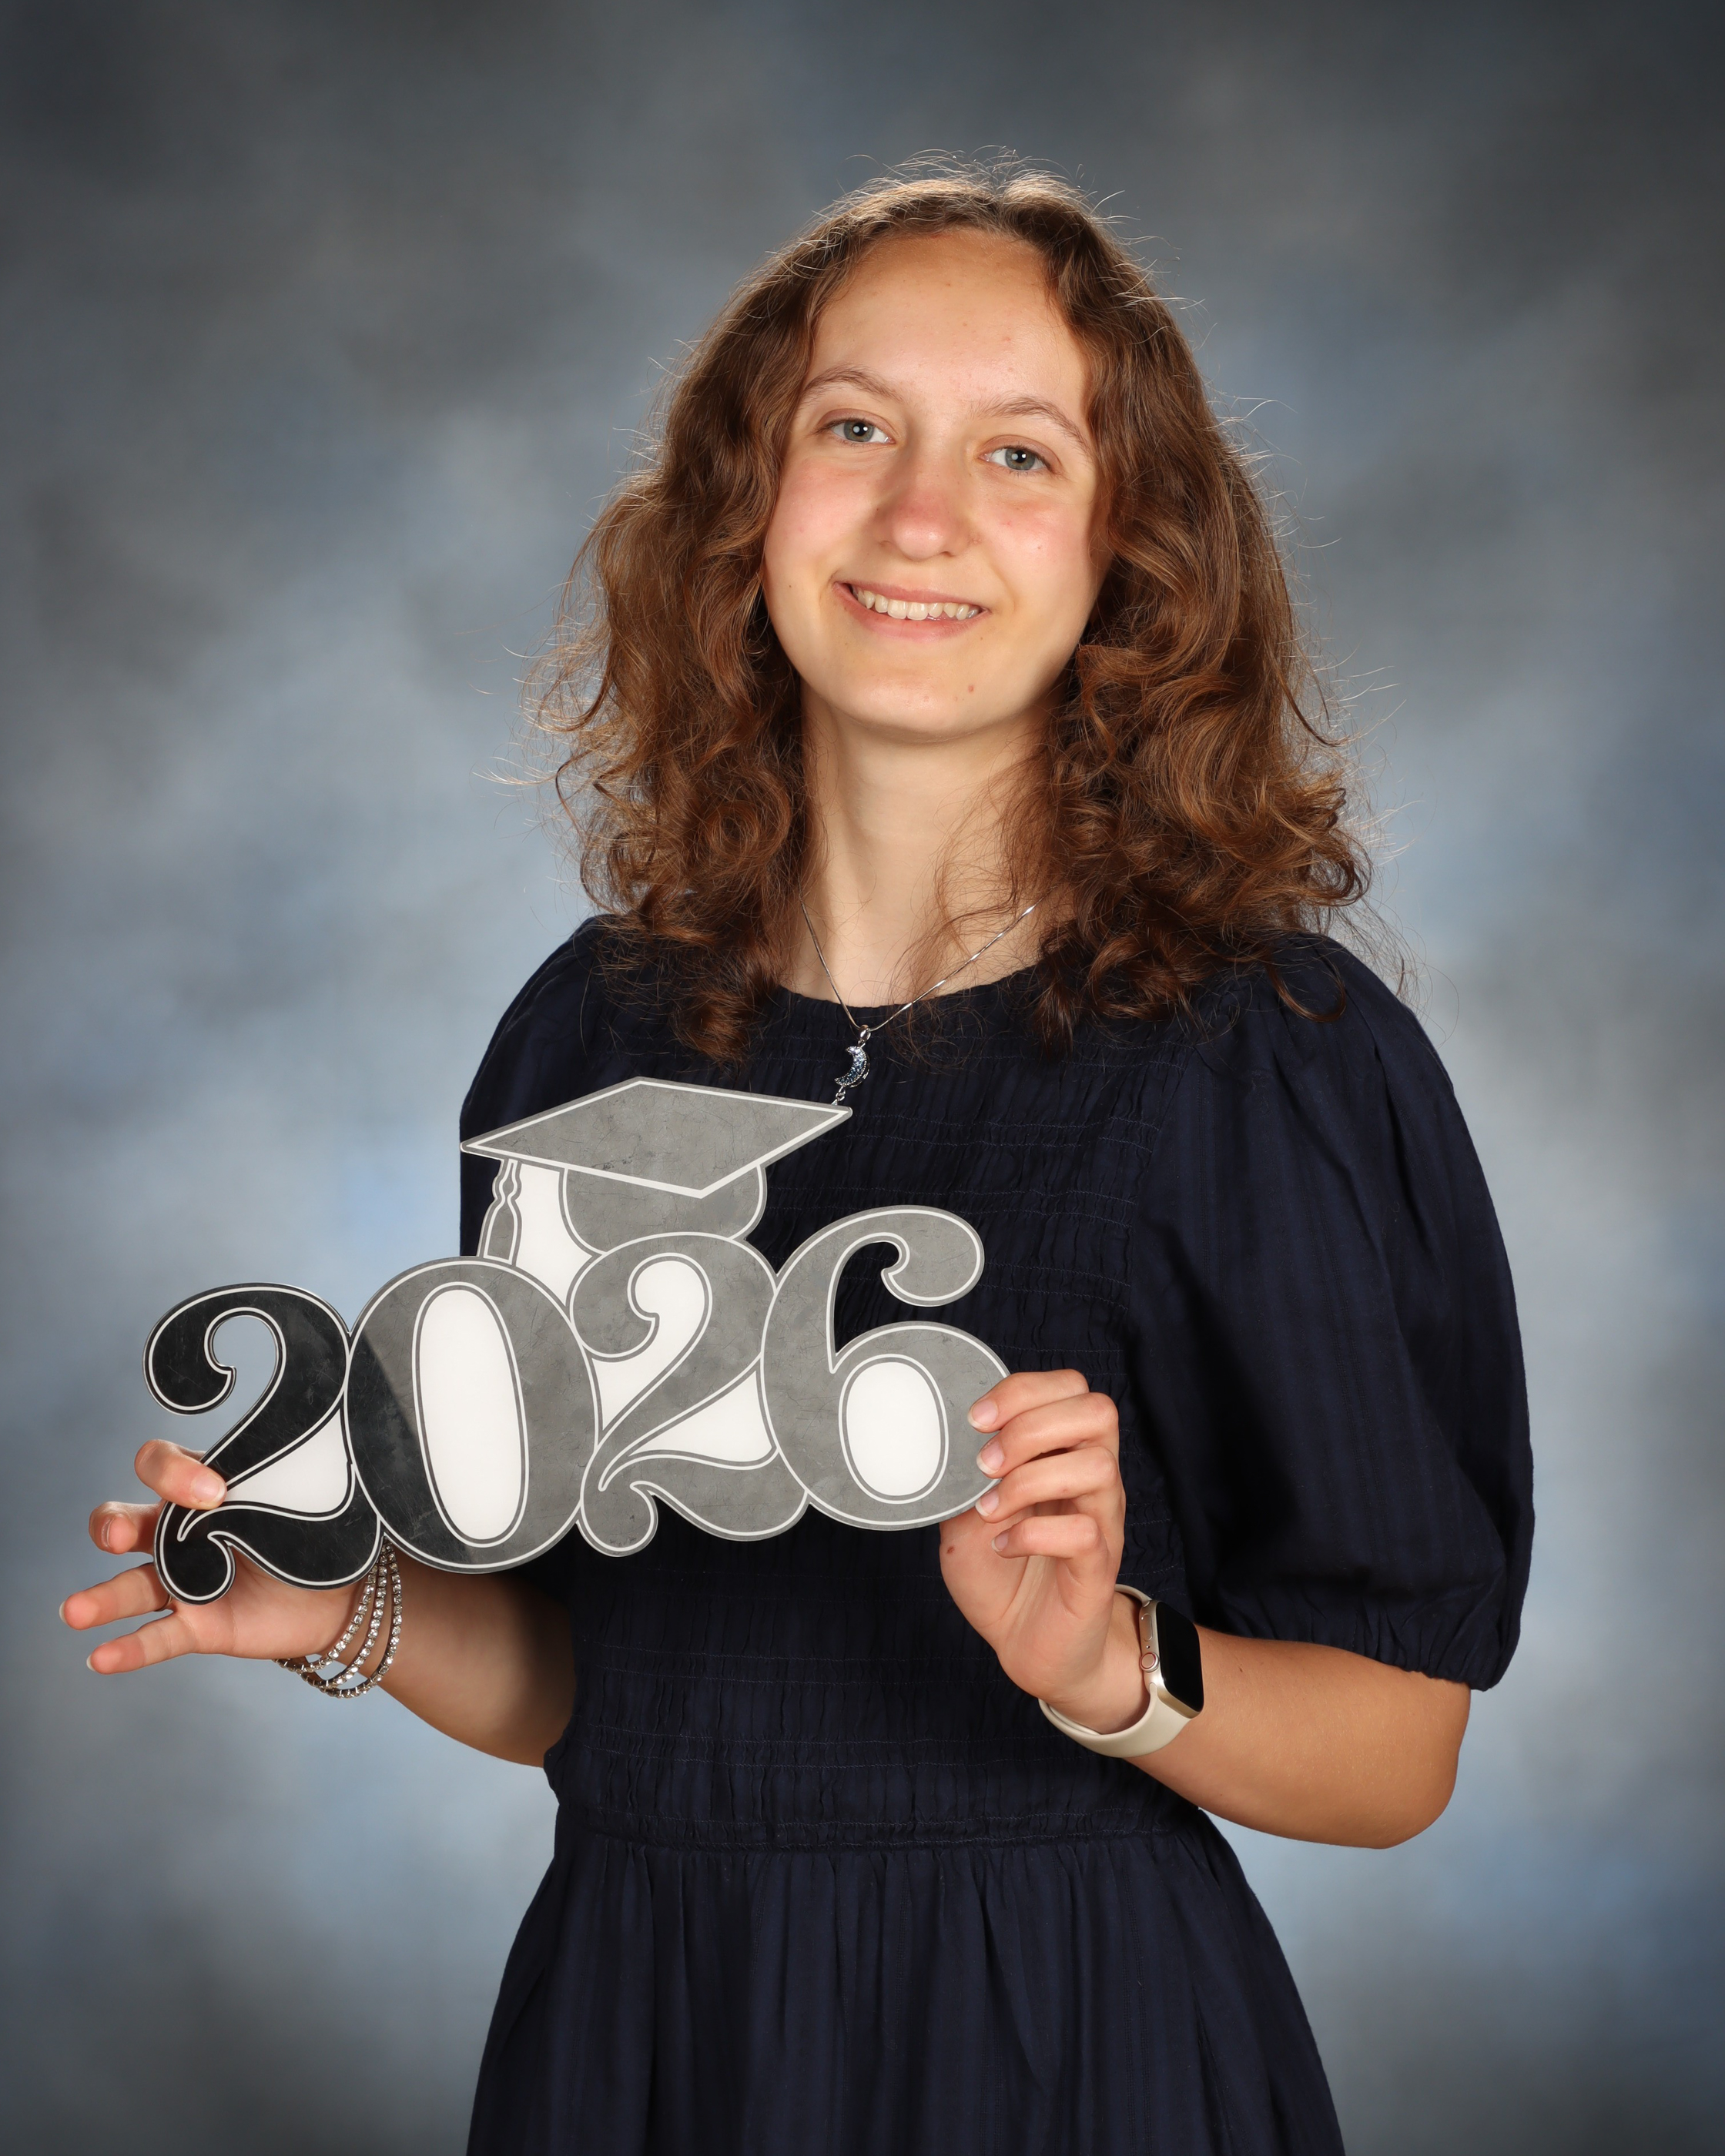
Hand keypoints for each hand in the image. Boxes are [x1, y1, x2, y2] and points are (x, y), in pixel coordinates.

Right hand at [63, 1440, 361, 1672]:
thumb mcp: (299, 1493)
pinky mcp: (197, 1627)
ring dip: (100, 1599)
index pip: (158, 1464)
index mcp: (201, 1489)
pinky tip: (100, 1657)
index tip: (215, 1491)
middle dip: (114, 1525)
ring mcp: (184, 1583)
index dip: (173, 1472)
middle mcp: (180, 1533)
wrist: (345, 1592)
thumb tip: (321, 1438)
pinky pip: (156, 1637)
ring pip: (130, 1586)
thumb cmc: (317, 1529)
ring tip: (75, 1611)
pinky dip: (128, 1648)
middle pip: (124, 1521)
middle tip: (121, 1535)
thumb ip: (283, 1472)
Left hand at [939, 1369, 1147, 1733]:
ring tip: (992, 1507)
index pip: (1071, 1389)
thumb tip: (938, 1443)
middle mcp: (1091, 1479)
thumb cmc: (1001, 1573)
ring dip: (1031, 1480)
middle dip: (1032, 1426)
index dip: (1024, 1390)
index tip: (976, 1419)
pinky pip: (1085, 1533)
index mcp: (1063, 1454)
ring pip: (1098, 1467)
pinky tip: (1004, 1546)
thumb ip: (960, 1477)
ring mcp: (1101, 1521)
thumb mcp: (964, 1515)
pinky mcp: (1098, 1567)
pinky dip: (1033, 1534)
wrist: (1027, 1643)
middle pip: (1098, 1413)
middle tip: (987, 1462)